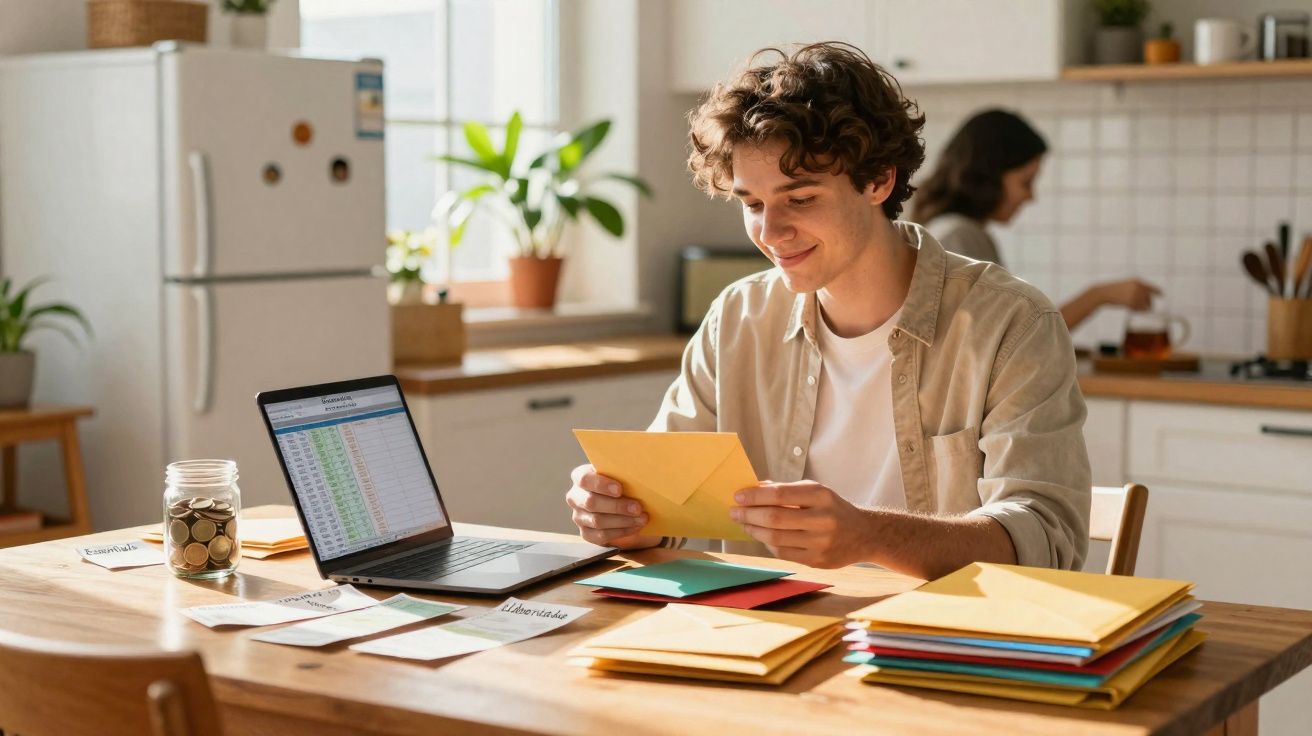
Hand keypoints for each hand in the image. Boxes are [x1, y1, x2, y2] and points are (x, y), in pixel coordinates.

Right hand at [565, 464, 659, 548]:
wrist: (622, 502)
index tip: (620, 489)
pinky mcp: (586, 533)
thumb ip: (623, 472)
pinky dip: (621, 532)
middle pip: (591, 502)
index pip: (584, 479)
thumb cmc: (621, 483)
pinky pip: (601, 535)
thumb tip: (640, 472)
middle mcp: (575, 497)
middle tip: (637, 507)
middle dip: (617, 506)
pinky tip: (635, 527)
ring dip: (623, 521)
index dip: (601, 484)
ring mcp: (579, 516)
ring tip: (642, 518)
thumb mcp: (620, 475)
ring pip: (597, 521)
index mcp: (581, 477)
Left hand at [730, 481, 872, 567]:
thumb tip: (755, 488)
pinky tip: (762, 536)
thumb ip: (786, 489)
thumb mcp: (815, 492)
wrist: (864, 535)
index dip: (755, 496)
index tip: (738, 496)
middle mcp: (823, 519)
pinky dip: (768, 544)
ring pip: (776, 538)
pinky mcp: (818, 561)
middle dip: (749, 514)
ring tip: (744, 523)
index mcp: (821, 496)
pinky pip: (783, 553)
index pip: (780, 494)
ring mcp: (821, 543)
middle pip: (775, 518)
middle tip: (734, 511)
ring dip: (755, 530)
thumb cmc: (832, 509)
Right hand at [1096, 279, 1160, 310]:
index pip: (1150, 287)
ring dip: (1141, 308)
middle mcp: (1138, 287)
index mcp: (1136, 281)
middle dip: (1148, 303)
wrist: (1103, 293)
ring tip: (1132, 307)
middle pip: (1149, 297)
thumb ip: (1136, 291)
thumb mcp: (1125, 287)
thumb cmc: (1112, 291)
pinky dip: (1136, 310)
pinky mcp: (1132, 301)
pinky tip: (1129, 308)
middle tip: (1143, 308)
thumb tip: (1147, 301)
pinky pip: (1140, 309)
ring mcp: (1135, 294)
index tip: (1161, 294)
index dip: (1157, 291)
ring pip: (1146, 304)